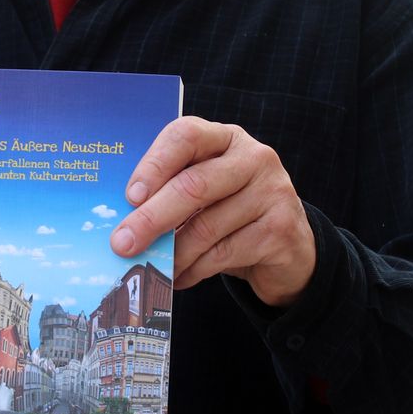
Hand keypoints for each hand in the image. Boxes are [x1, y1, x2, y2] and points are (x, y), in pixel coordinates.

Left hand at [110, 117, 314, 307]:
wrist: (289, 248)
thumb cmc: (233, 214)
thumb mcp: (206, 193)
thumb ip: (173, 193)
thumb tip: (124, 221)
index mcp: (227, 138)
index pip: (186, 135)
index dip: (154, 164)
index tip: (130, 196)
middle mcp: (254, 158)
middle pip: (194, 185)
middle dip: (152, 218)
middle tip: (122, 243)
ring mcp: (272, 192)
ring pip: (206, 227)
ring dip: (172, 253)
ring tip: (151, 266)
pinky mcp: (280, 230)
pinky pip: (223, 254)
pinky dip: (193, 270)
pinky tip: (179, 278)